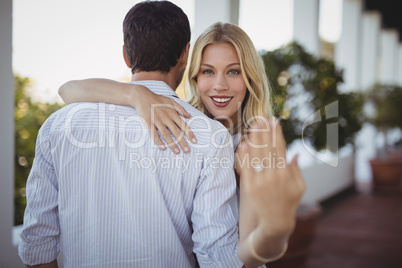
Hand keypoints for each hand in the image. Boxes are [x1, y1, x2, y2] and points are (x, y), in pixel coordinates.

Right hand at [132, 86, 196, 153]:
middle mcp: (166, 118)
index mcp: (172, 113)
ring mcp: (157, 121)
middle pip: (176, 132)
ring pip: (166, 135)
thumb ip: (180, 109)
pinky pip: (154, 134)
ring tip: (177, 152)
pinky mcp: (149, 123)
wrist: (142, 97)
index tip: (194, 141)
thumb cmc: (157, 99)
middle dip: (182, 142)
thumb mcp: (171, 101)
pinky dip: (158, 141)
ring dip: (172, 144)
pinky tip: (163, 147)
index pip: (183, 125)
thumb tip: (189, 116)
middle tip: (187, 151)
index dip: (189, 134)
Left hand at [235, 117, 304, 235]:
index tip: (274, 121)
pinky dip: (244, 155)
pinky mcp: (249, 186)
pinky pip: (246, 167)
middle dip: (265, 131)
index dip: (277, 133)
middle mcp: (273, 175)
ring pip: (256, 155)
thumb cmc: (289, 203)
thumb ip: (296, 170)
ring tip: (253, 125)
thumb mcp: (299, 187)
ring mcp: (260, 181)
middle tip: (261, 117)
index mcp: (286, 173)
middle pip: (268, 148)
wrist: (275, 222)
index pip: (280, 148)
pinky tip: (243, 143)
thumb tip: (295, 154)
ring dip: (254, 138)